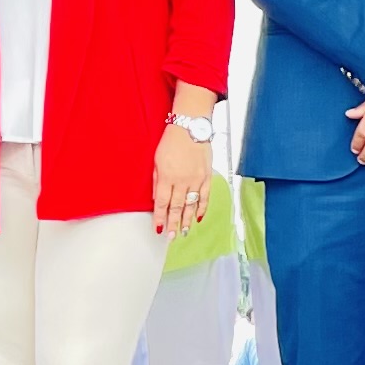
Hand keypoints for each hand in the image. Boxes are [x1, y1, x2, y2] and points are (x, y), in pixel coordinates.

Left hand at [152, 123, 214, 239]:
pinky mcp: (207, 176)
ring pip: (191, 205)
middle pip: (177, 208)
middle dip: (173, 224)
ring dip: (186, 220)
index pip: (162, 203)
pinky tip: (197, 218)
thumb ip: (157, 181)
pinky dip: (202, 208)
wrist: (191, 127)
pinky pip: (205, 197)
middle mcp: (182, 181)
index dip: (160, 218)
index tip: (158, 229)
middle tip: (171, 237)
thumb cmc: (171, 142)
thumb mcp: (157, 161)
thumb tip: (157, 199)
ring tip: (183, 232)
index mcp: (167, 177)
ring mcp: (196, 179)